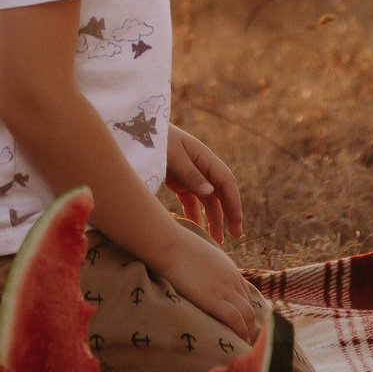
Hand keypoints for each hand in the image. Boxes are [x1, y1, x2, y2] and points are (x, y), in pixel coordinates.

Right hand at [161, 225, 264, 344]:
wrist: (168, 245)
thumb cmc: (174, 246)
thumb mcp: (196, 253)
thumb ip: (202, 265)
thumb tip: (191, 271)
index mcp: (227, 268)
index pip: (244, 292)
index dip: (245, 309)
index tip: (243, 322)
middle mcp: (231, 278)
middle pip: (249, 304)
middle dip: (251, 323)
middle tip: (248, 338)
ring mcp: (224, 288)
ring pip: (247, 313)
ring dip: (248, 330)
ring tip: (246, 345)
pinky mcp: (214, 299)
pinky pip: (235, 318)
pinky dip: (241, 331)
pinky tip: (241, 341)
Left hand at [165, 125, 243, 239]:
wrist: (135, 131)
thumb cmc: (155, 140)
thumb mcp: (173, 156)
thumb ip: (190, 175)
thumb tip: (211, 194)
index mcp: (204, 157)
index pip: (226, 182)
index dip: (234, 203)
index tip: (237, 222)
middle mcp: (201, 167)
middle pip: (220, 193)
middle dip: (229, 214)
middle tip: (235, 236)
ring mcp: (190, 175)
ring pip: (207, 200)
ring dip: (213, 218)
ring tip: (216, 240)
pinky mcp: (178, 182)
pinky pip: (191, 201)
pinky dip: (194, 215)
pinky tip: (196, 230)